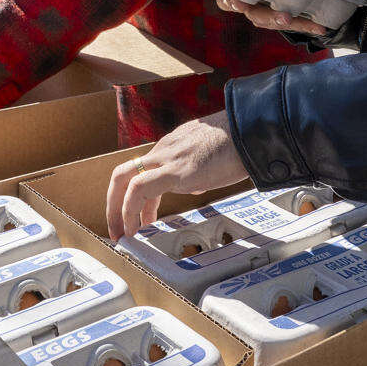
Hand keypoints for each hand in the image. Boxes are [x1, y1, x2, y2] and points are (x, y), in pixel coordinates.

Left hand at [105, 111, 251, 238]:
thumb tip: (194, 185)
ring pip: (124, 179)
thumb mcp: (210, 157)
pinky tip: (137, 227)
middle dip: (113, 203)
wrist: (253, 131)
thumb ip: (196, 169)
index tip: (138, 219)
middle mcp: (163, 150)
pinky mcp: (175, 170)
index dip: (134, 198)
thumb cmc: (240, 144)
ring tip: (123, 234)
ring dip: (117, 211)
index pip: (141, 172)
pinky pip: (139, 189)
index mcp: (171, 147)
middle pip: (122, 174)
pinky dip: (131, 209)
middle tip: (117, 229)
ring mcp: (166, 157)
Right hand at [173, 0, 331, 35]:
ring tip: (287, 17)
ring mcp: (263, 10)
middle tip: (238, 2)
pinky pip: (292, 25)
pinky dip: (306, 26)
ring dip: (273, 19)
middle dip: (235, 3)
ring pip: (260, 18)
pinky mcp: (284, 19)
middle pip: (232, 3)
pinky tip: (321, 27)